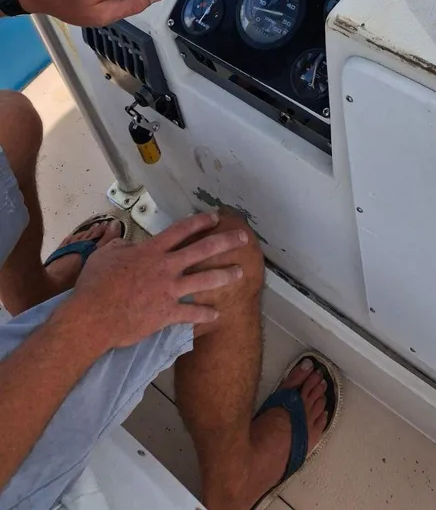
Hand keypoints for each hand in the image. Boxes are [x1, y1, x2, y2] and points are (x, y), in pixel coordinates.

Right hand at [67, 212, 246, 349]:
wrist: (92, 317)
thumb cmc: (95, 284)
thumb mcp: (105, 255)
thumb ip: (120, 246)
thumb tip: (127, 243)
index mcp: (152, 250)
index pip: (182, 230)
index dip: (200, 222)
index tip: (215, 218)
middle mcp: (166, 267)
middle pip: (203, 249)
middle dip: (226, 242)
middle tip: (243, 238)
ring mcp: (169, 290)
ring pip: (205, 279)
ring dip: (225, 275)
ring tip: (240, 272)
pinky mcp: (167, 313)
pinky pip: (192, 314)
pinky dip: (205, 314)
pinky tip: (218, 314)